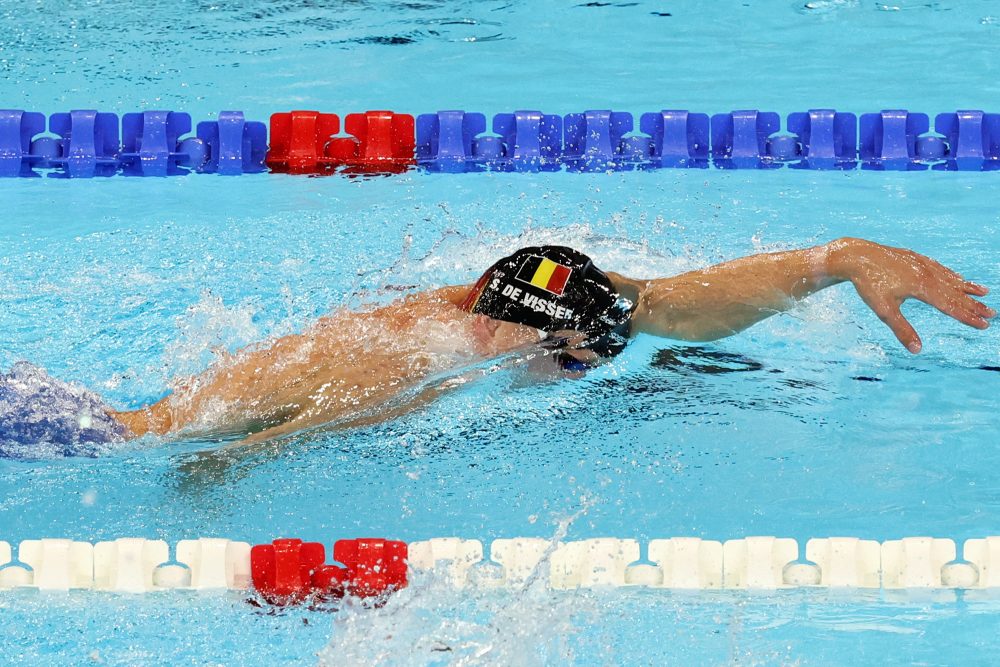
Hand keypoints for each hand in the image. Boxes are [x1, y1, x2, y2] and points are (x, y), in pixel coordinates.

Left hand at [828, 238, 993, 352]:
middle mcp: (926, 274)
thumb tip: (917, 350)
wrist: (856, 256)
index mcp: (922, 288)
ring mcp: (921, 264)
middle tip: (992, 313)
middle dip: (973, 305)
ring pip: (949, 278)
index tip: (984, 325)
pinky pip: (939, 268)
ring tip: (983, 292)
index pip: (950, 306)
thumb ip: (902, 330)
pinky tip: (957, 277)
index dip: (967, 317)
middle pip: (954, 293)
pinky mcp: (915, 258)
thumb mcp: (884, 310)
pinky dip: (951, 274)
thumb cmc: (869, 284)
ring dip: (966, 287)